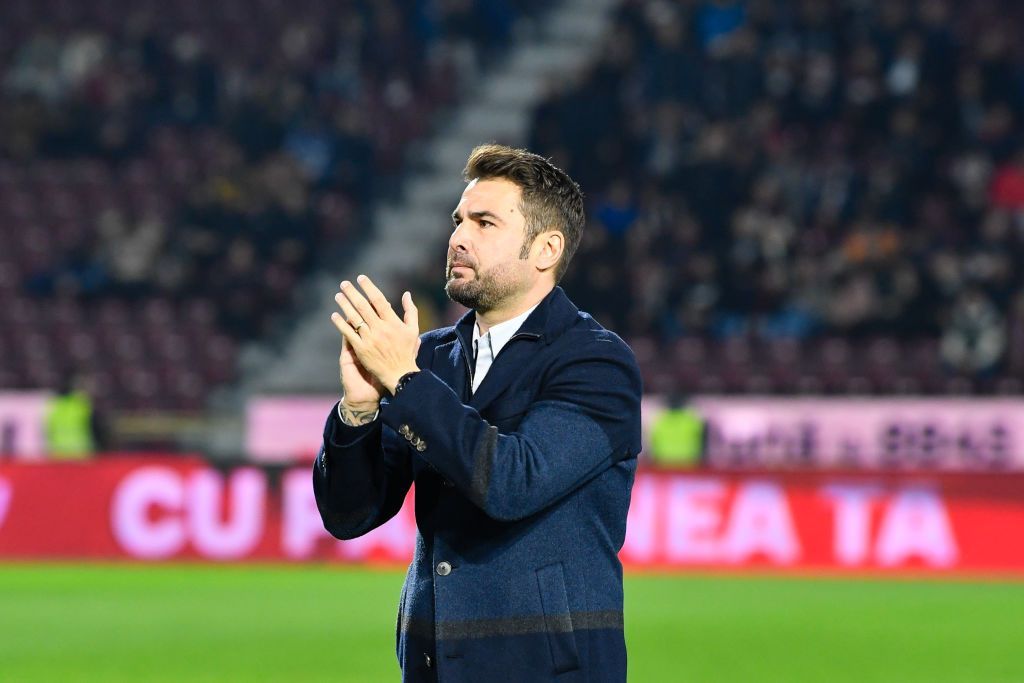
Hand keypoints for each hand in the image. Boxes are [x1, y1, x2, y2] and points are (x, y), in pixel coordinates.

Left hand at [331, 274, 420, 395]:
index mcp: (393, 322)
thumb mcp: (413, 330)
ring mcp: (369, 339)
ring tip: (338, 295)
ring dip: (345, 305)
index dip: (369, 288)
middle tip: (344, 283)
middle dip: (352, 293)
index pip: (378, 300)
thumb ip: (410, 311)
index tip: (361, 278)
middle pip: (363, 306)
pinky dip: (341, 324)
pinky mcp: (361, 349)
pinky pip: (349, 333)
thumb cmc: (407, 352)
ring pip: (354, 318)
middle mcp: (380, 329)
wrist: (400, 374)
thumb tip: (406, 294)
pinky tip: (335, 316)